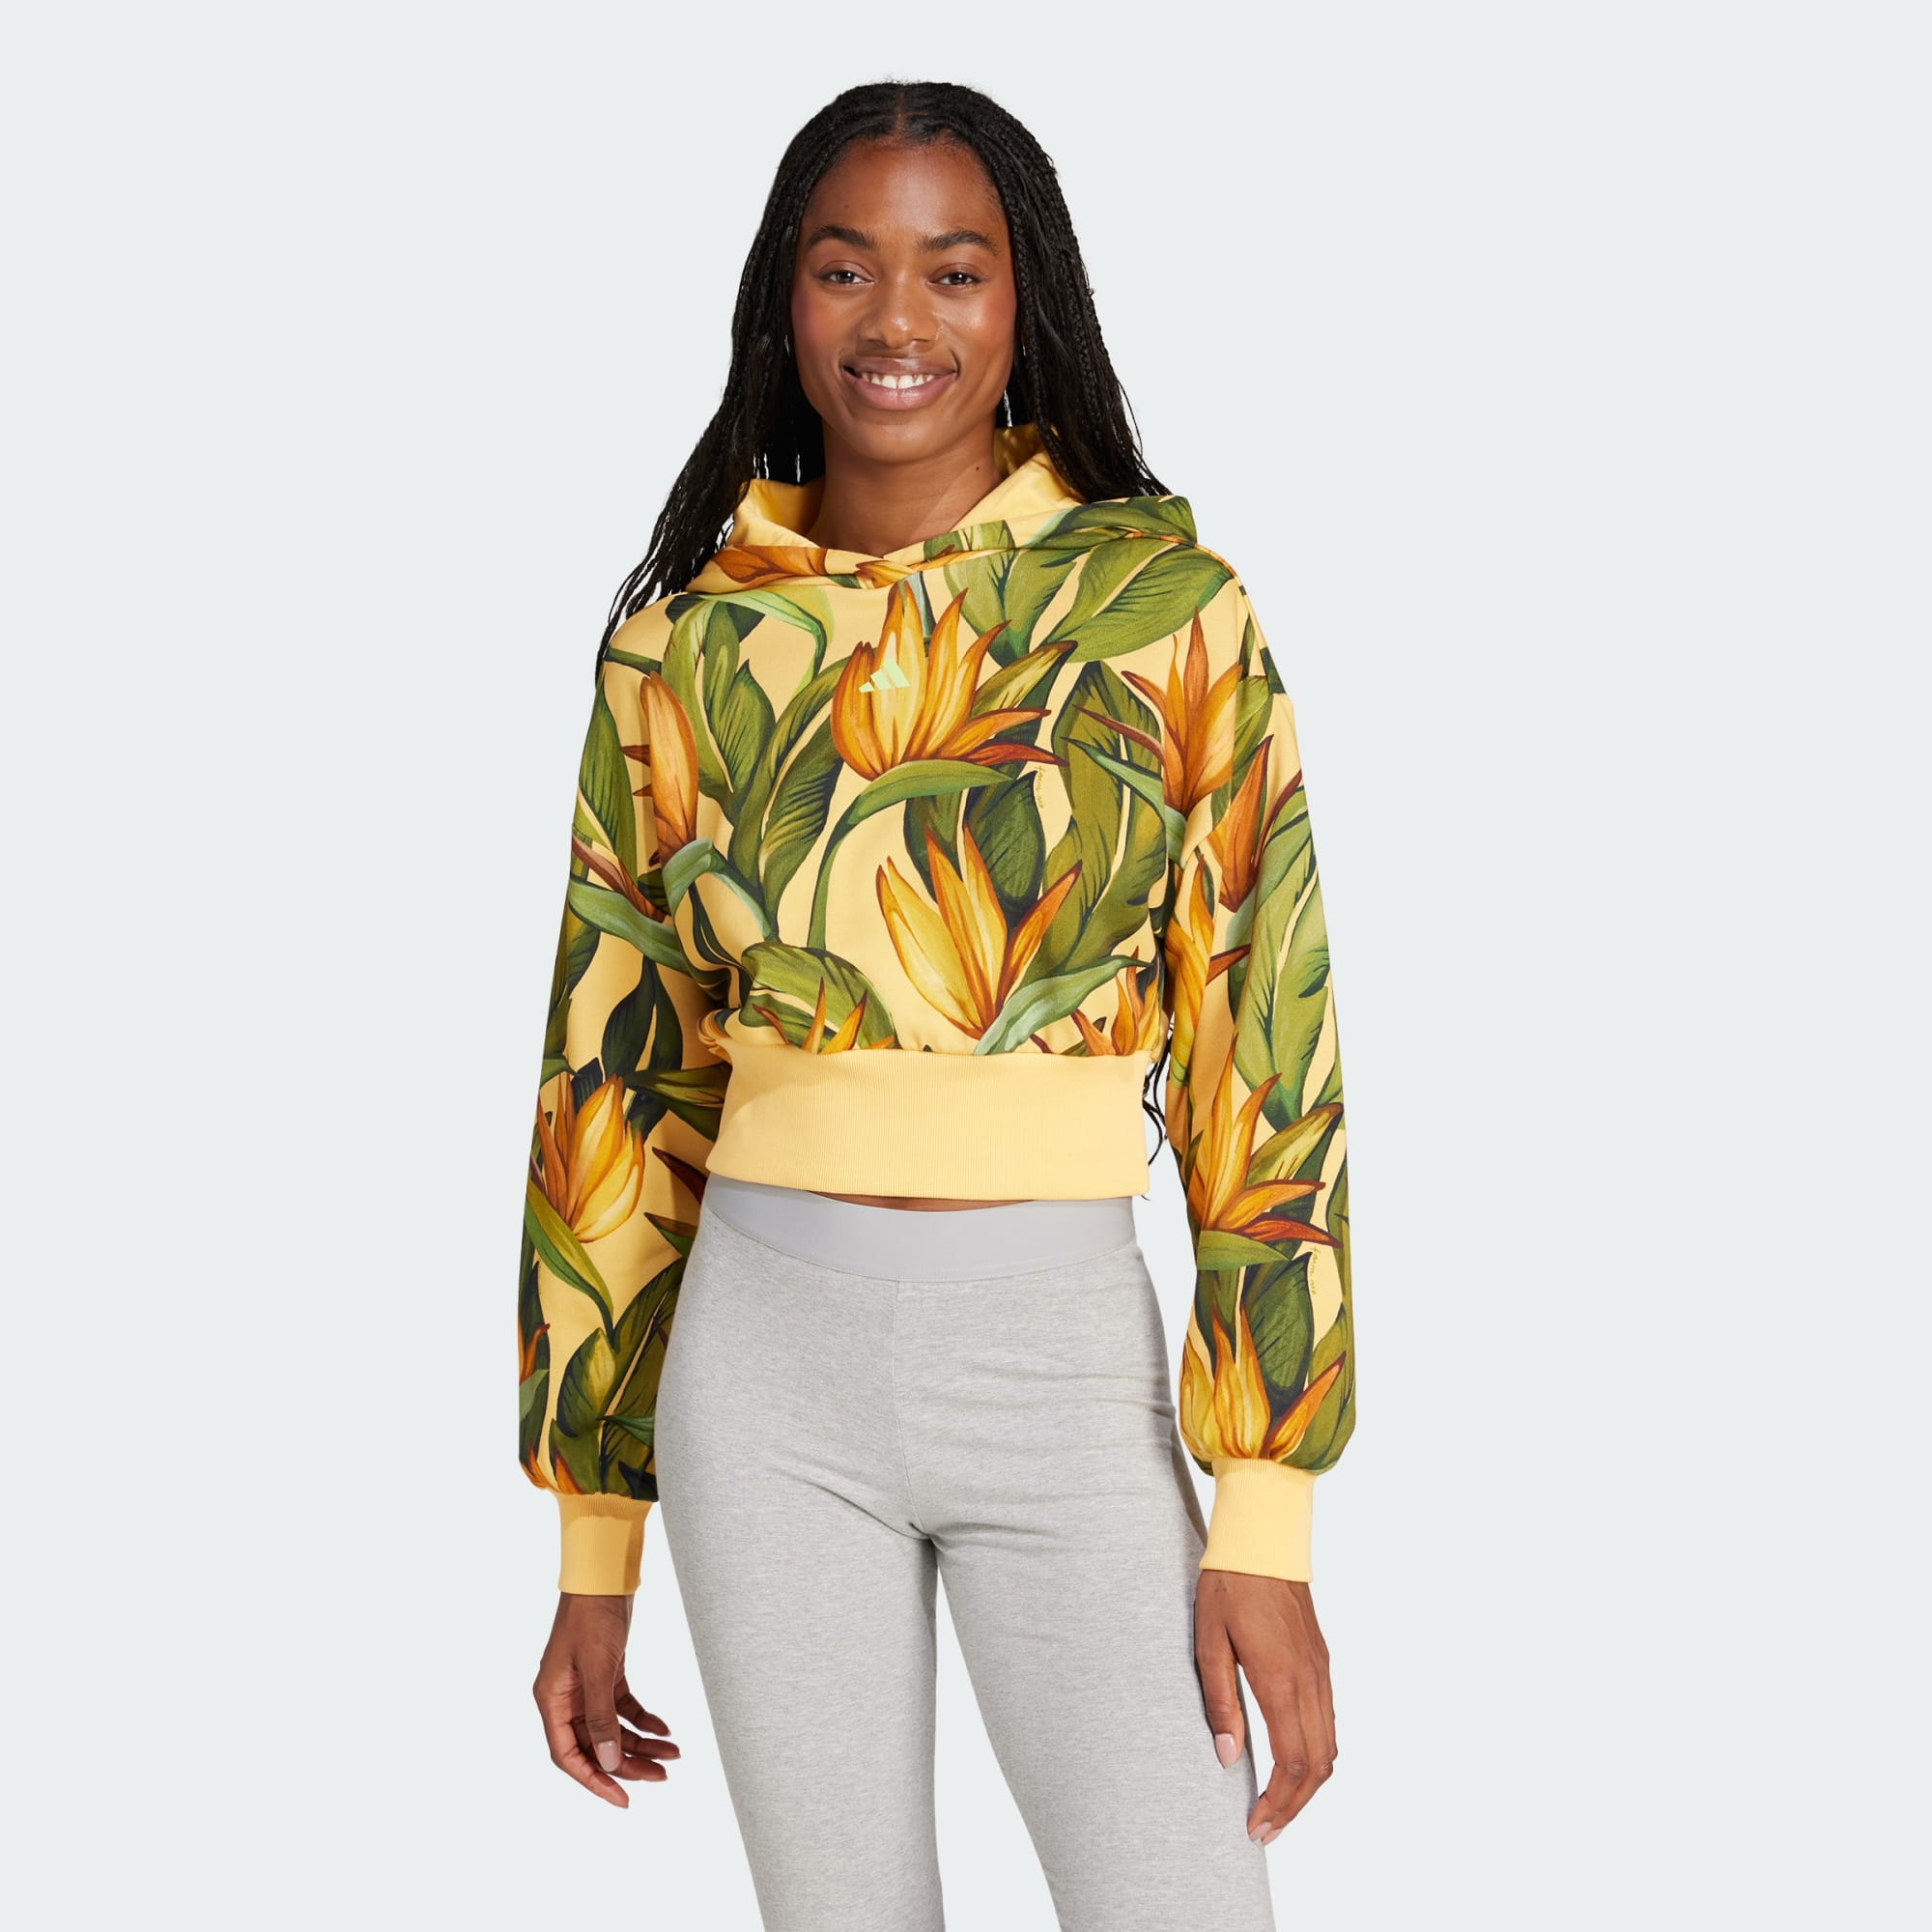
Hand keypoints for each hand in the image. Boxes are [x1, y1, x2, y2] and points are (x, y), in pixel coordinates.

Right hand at [533, 1591, 680, 1807]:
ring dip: (640, 1743)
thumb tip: (608, 1763)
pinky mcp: (606, 1672)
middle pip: (594, 1745)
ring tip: (672, 1754)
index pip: (568, 1755)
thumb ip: (601, 1719)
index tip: (623, 1799)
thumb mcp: (597, 1669)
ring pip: (612, 1729)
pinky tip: (664, 1728)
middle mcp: (566, 1697)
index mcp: (551, 1699)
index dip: (594, 1780)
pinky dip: (643, 1719)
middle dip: (627, 1763)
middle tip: (661, 1775)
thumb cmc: (592, 1614)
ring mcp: (586, 1686)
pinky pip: (623, 1707)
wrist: (605, 1572)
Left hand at [1194, 1569, 1336, 1843]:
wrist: (1263, 1540)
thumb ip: (1219, 1701)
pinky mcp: (1321, 1662)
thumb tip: (1228, 1758)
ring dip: (1307, 1785)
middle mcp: (1309, 1680)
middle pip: (1318, 1765)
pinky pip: (1328, 1722)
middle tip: (1265, 1830)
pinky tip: (1292, 1762)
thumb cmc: (1229, 1586)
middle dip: (1295, 1807)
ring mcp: (1320, 1671)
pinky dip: (1315, 1755)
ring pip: (1330, 1747)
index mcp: (1280, 1679)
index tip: (1256, 1827)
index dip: (1278, 1803)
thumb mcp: (1209, 1641)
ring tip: (1278, 1807)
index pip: (1292, 1761)